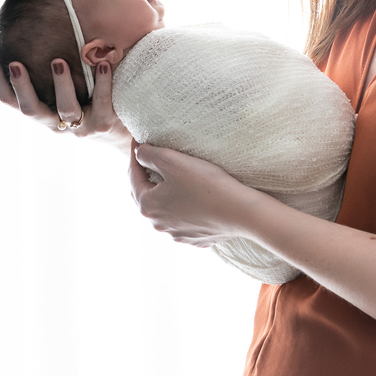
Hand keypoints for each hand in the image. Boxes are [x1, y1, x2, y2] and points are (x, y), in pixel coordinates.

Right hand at [0, 54, 131, 148]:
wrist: (118, 132)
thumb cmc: (84, 101)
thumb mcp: (62, 91)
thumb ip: (47, 69)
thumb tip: (30, 24)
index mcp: (40, 112)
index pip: (10, 101)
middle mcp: (54, 122)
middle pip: (31, 110)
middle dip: (22, 87)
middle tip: (15, 64)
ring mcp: (78, 126)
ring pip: (66, 108)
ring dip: (61, 84)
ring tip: (58, 61)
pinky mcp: (102, 125)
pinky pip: (101, 102)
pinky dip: (102, 82)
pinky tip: (103, 63)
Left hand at [129, 140, 263, 247]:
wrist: (242, 213)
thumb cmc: (206, 185)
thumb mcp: (171, 160)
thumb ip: (148, 154)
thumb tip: (138, 153)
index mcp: (147, 206)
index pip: (133, 175)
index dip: (135, 154)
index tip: (138, 138)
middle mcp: (158, 225)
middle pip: (146, 194)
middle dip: (146, 175)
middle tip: (150, 157)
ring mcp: (177, 234)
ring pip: (165, 208)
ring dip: (165, 193)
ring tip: (172, 177)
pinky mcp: (196, 238)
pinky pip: (184, 219)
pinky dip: (183, 207)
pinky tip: (192, 197)